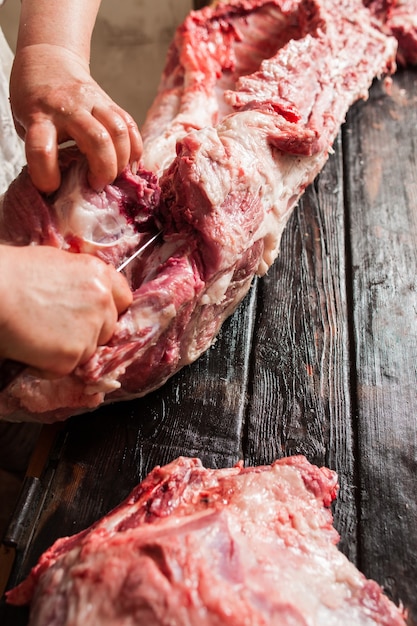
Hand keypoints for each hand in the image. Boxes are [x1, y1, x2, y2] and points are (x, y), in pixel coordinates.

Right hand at [0, 245, 131, 377]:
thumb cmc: (14, 274)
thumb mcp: (56, 262)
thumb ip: (80, 281)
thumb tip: (83, 294)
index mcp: (99, 275)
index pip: (123, 299)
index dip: (108, 310)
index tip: (94, 315)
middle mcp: (101, 302)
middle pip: (107, 329)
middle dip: (87, 333)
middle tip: (56, 328)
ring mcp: (89, 331)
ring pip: (87, 352)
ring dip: (66, 350)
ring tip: (37, 334)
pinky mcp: (71, 355)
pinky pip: (65, 368)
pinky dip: (47, 365)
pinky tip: (29, 347)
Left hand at [10, 44, 142, 193]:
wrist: (49, 59)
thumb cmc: (35, 101)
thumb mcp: (27, 125)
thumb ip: (44, 152)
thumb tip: (63, 188)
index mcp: (39, 117)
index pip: (41, 148)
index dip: (47, 174)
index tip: (51, 187)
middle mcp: (67, 108)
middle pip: (96, 140)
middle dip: (103, 170)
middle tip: (97, 185)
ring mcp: (92, 102)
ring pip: (118, 131)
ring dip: (122, 160)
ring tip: (115, 174)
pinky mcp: (110, 102)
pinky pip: (130, 125)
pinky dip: (134, 148)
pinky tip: (130, 163)